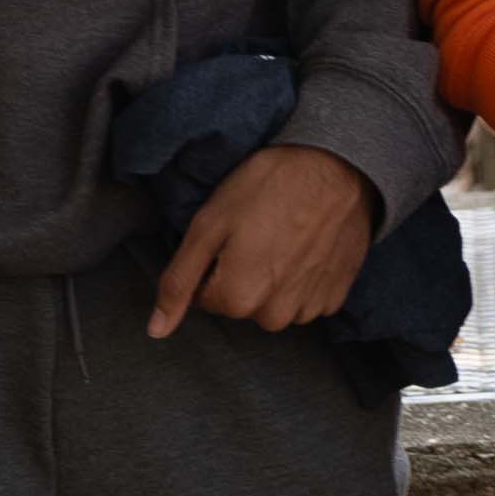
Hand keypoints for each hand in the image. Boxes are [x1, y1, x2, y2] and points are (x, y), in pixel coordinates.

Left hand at [152, 143, 377, 337]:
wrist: (338, 166)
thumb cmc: (269, 186)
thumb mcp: (208, 225)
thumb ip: (179, 282)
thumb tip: (157, 329)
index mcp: (239, 299)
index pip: (207, 298)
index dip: (213, 263)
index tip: (231, 234)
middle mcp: (276, 315)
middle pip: (241, 304)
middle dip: (242, 274)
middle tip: (257, 231)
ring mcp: (311, 307)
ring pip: (273, 305)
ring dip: (273, 278)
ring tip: (283, 236)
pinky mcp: (336, 295)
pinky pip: (305, 299)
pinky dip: (302, 278)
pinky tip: (307, 245)